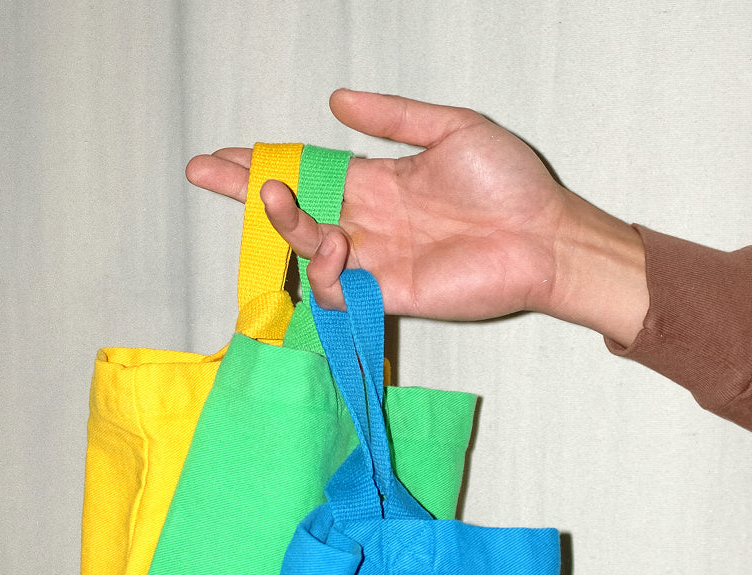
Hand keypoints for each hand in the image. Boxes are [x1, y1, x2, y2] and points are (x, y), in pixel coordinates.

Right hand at [186, 90, 646, 344]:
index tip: (227, 153)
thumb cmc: (512, 184)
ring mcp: (377, 260)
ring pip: (308, 249)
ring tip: (270, 193)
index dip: (270, 162)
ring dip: (283, 223)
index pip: (312, 172)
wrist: (546, 235)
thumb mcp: (451, 129)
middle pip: (296, 210)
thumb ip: (394, 118)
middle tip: (206, 171)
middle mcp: (371, 222)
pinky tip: (333, 240)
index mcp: (381, 183)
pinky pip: (338, 290)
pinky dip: (324, 269)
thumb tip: (337, 102)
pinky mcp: (389, 293)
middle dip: (248, 190)